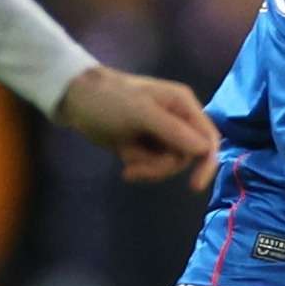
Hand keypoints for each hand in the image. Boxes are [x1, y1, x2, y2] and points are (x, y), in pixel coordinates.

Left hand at [56, 65, 219, 188]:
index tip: (194, 186)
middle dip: (161, 166)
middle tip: (135, 166)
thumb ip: (174, 131)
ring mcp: (161, 134)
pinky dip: (140, 168)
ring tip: (126, 162)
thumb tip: (205, 149)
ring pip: (169, 164)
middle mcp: (177, 120)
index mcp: (183, 105)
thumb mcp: (141, 113)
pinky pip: (154, 166)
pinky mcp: (146, 145)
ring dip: (148, 168)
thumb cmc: (110, 99)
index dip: (207, 163)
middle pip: (186, 157)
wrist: (76, 100)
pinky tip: (124, 163)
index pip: (208, 138)